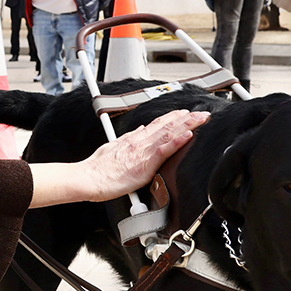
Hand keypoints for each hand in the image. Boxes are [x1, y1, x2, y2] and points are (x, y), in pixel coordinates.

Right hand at [82, 110, 209, 201]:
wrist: (88, 178)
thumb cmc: (97, 168)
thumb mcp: (112, 147)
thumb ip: (127, 140)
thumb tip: (138, 131)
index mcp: (132, 140)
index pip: (157, 124)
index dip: (173, 117)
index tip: (185, 113)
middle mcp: (139, 142)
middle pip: (166, 126)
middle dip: (186, 118)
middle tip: (202, 113)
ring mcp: (142, 152)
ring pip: (168, 134)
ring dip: (187, 125)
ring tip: (201, 118)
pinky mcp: (144, 165)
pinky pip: (164, 151)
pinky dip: (177, 142)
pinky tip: (188, 135)